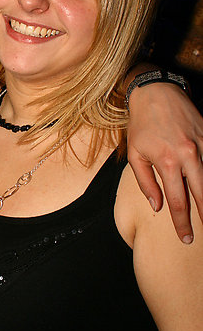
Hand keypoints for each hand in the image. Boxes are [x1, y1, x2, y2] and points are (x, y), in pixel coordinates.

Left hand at [127, 82, 202, 241]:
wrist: (156, 92)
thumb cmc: (142, 125)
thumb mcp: (135, 154)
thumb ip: (145, 182)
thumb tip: (157, 206)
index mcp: (166, 162)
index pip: (177, 201)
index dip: (182, 222)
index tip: (186, 237)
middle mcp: (187, 155)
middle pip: (202, 193)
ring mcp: (201, 144)